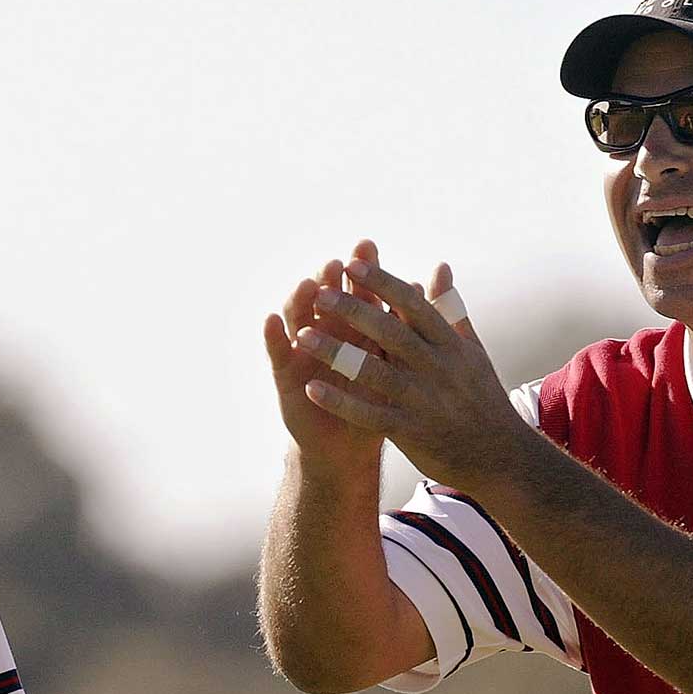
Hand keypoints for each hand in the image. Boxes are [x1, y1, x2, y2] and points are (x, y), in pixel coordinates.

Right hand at [262, 240, 392, 475]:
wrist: (349, 447)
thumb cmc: (376, 403)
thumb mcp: (396, 364)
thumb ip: (406, 323)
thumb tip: (421, 282)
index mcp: (357, 327)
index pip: (359, 290)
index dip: (362, 270)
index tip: (367, 246)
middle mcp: (327, 332)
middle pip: (327, 298)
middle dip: (330, 279)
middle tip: (336, 262)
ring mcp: (304, 351)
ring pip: (300, 319)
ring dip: (301, 301)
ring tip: (307, 284)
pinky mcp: (286, 375)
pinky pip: (278, 353)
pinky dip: (273, 337)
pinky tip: (271, 320)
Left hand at [292, 254, 524, 493]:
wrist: (500, 457)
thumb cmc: (481, 398)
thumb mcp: (471, 351)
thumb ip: (450, 310)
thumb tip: (440, 267)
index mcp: (450, 345)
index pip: (413, 305)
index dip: (382, 283)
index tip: (353, 264)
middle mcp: (438, 368)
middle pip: (391, 332)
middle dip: (354, 310)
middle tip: (319, 292)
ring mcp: (424, 401)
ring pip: (375, 371)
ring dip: (337, 352)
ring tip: (303, 335)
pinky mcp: (412, 432)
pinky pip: (370, 414)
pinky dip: (341, 402)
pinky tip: (312, 388)